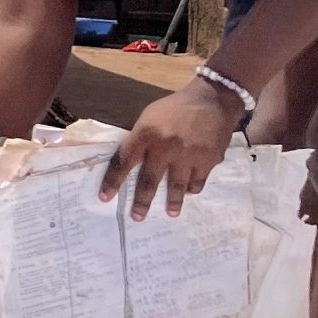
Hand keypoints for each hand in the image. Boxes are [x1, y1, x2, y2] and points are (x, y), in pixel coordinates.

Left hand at [99, 77, 244, 218]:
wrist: (212, 100)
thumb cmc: (175, 108)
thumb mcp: (149, 117)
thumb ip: (140, 139)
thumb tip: (130, 162)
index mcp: (146, 134)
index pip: (123, 161)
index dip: (112, 181)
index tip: (105, 198)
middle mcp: (165, 147)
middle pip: (149, 181)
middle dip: (141, 202)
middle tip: (136, 217)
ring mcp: (188, 155)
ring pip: (176, 186)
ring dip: (172, 202)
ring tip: (170, 213)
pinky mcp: (208, 160)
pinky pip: (197, 181)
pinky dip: (192, 188)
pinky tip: (189, 192)